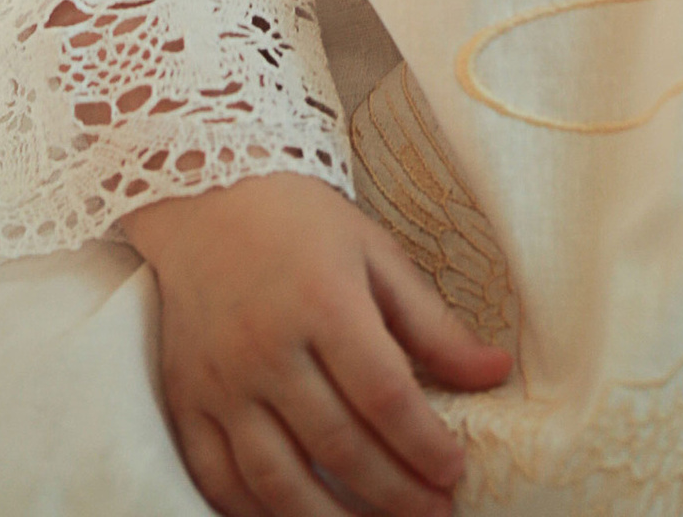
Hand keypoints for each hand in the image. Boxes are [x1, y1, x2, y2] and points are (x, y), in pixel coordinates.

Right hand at [122, 172, 512, 516]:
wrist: (205, 198)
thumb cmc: (301, 224)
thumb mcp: (375, 253)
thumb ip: (432, 323)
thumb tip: (495, 372)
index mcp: (323, 301)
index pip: (383, 395)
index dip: (424, 445)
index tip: (455, 471)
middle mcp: (267, 346)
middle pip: (338, 445)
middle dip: (394, 494)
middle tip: (434, 513)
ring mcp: (221, 380)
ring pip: (277, 479)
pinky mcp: (187, 401)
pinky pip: (218, 479)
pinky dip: (257, 515)